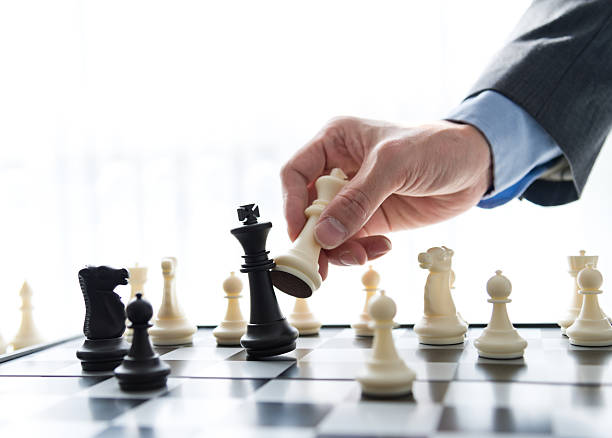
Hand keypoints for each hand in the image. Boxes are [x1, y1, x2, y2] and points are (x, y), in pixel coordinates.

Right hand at [281, 117, 491, 279]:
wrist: (475, 166)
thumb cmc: (436, 147)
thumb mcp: (394, 165)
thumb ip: (358, 200)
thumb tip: (325, 235)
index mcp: (334, 142)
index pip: (295, 174)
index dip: (291, 204)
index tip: (300, 234)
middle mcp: (339, 170)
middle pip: (307, 209)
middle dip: (314, 237)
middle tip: (320, 265)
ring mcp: (354, 197)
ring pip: (328, 231)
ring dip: (339, 250)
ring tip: (362, 255)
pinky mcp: (372, 218)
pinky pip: (352, 242)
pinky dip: (361, 251)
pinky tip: (382, 247)